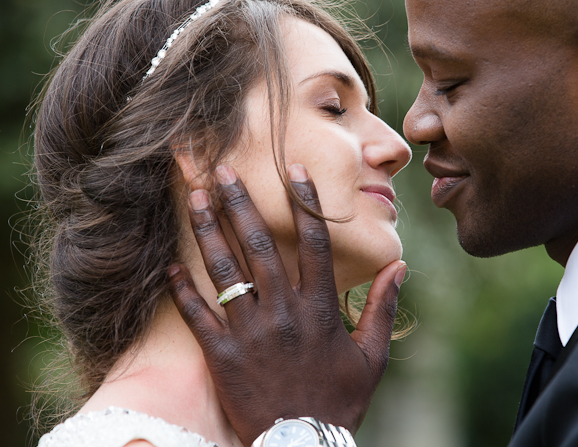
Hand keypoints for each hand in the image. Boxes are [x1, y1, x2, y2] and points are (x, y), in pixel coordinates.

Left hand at [167, 163, 406, 444]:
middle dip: (240, 203)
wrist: (304, 446)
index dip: (304, 202)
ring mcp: (250, 333)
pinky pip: (198, 317)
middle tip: (222, 171)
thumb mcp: (372, 355)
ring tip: (193, 199)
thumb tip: (399, 264)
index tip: (293, 170)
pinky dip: (182, 290)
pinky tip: (168, 265)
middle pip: (259, 246)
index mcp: (321, 307)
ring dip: (208, 232)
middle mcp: (284, 311)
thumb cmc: (340, 401)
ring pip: (226, 272)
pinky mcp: (222, 357)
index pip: (314, 242)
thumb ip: (382, 306)